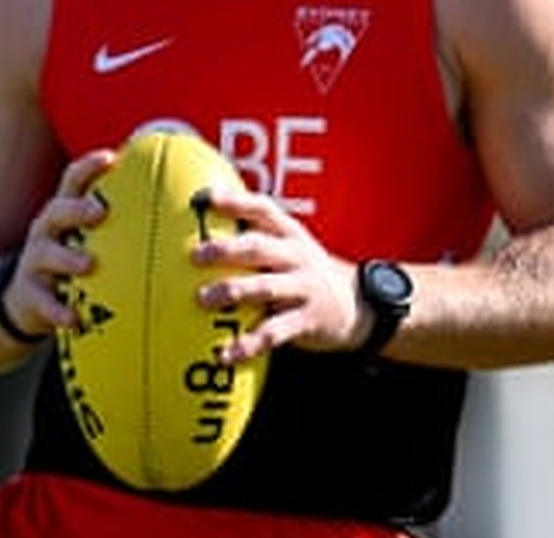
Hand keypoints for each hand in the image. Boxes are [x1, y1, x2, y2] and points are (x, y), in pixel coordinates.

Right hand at [0, 150, 112, 337]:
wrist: (26, 300)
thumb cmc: (73, 261)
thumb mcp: (88, 238)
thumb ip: (120, 224)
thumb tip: (178, 210)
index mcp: (64, 213)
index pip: (72, 181)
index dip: (88, 167)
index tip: (110, 158)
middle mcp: (46, 231)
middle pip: (56, 211)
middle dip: (76, 208)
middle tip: (100, 211)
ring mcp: (35, 262)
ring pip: (46, 254)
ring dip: (67, 257)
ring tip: (89, 264)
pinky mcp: (29, 294)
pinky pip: (43, 301)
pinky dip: (57, 309)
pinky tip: (73, 319)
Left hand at [191, 187, 370, 363]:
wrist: (358, 306)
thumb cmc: (306, 274)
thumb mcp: (291, 248)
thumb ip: (257, 240)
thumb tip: (202, 236)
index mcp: (290, 234)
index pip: (262, 209)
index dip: (234, 202)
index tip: (204, 198)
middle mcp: (297, 256)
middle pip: (259, 247)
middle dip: (226, 250)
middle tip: (195, 256)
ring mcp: (304, 288)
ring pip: (265, 287)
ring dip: (232, 291)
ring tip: (203, 299)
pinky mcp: (307, 320)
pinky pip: (274, 332)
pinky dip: (248, 344)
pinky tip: (225, 354)